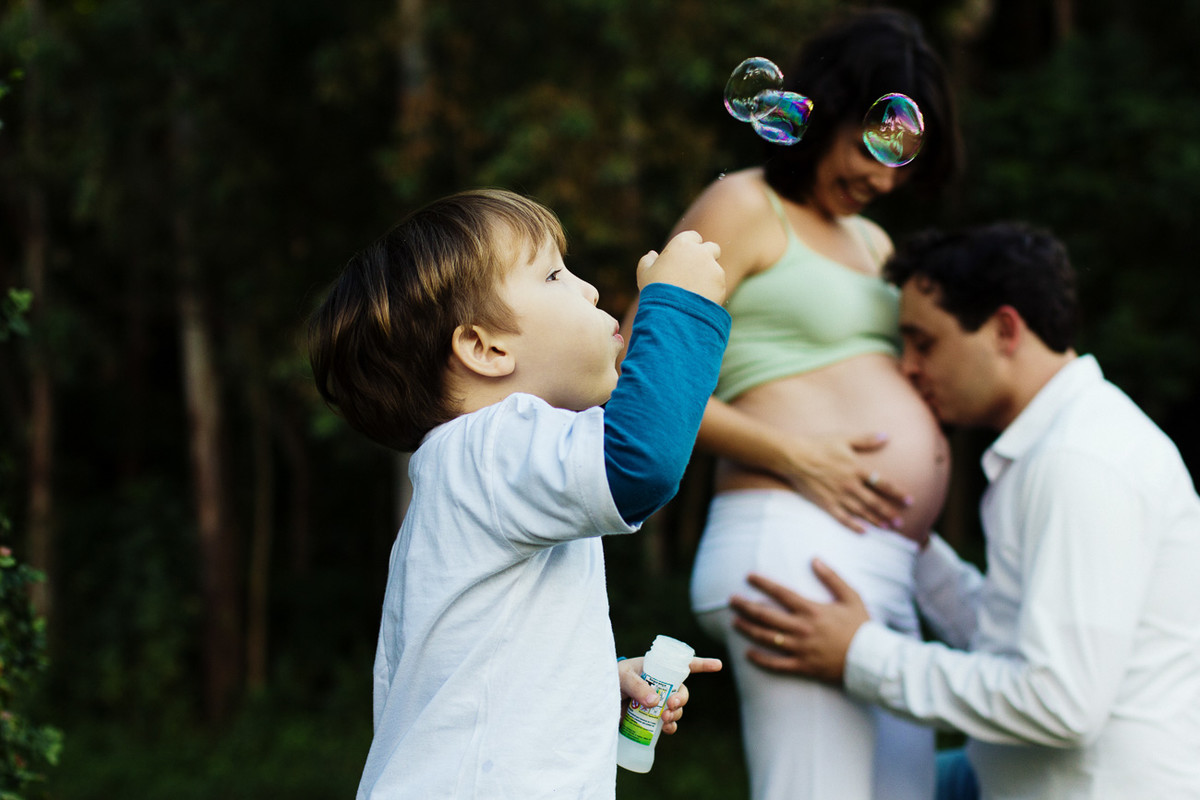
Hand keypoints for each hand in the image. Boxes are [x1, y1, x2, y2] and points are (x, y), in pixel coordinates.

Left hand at [618, 654, 722, 734]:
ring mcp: (657, 702)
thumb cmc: (610, 679)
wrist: (598, 698)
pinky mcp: (651, 718)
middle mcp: (660, 685)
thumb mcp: (622, 677)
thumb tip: (656, 702)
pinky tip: (666, 729)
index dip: (702, 664)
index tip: (719, 665)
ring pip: (677, 708)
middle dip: (682, 699)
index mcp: (656, 668)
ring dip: (676, 713)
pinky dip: (670, 726)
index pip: (682, 664)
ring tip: (664, 718)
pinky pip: (668, 723)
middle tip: (670, 706)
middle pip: (682, 691)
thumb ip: (638, 687)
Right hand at [636, 230, 724, 304]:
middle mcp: (701, 252)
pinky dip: (712, 291)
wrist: (671, 313)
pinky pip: (718, 285)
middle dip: (707, 256)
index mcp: (682, 244)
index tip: (685, 257)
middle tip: (697, 271)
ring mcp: (714, 268)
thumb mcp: (645, 273)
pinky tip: (699, 301)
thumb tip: (652, 255)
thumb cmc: (655, 291)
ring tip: (694, 292)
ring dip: (709, 276)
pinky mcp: (721, 284)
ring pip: (716, 269)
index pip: (693, 236)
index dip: (690, 246)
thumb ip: (648, 261)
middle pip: (712, 248)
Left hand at [728, 561, 868, 683]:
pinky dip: (760, 659)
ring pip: (767, 638)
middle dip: (746, 606)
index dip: (763, 583)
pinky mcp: (803, 667)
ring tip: (734, 622)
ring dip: (748, 629)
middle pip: (766, 615)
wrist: (871, 660)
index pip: (781, 593)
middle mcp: (802, 629)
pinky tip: (748, 654)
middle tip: (731, 600)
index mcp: (812, 610)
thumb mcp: (851, 597)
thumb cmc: (862, 627)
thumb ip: (832, 577)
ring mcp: (801, 649)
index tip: (749, 576)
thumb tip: (814, 558)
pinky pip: (776, 664)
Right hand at [782, 433, 910, 533]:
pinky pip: (843, 517)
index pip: (883, 484)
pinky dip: (854, 525)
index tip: (909, 501)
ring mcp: (838, 496)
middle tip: (901, 522)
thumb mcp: (844, 438)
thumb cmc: (818, 445)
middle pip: (875, 502)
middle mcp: (850, 485)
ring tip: (887, 528)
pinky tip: (863, 531)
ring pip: (861, 512)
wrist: (794, 457)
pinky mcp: (826, 503)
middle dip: (889, 513)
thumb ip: (866, 440)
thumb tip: (886, 436)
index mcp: (857, 469)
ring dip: (876, 520)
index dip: (897, 493)